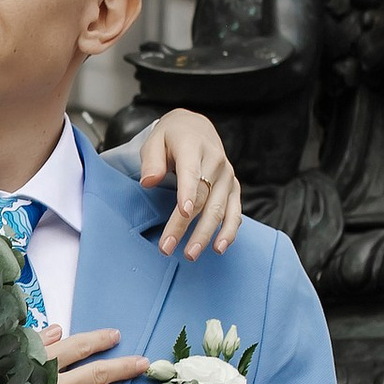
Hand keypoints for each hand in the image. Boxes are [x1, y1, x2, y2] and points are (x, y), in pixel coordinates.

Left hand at [134, 113, 243, 256]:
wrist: (196, 128)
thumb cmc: (171, 138)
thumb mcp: (155, 140)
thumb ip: (151, 160)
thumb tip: (148, 181)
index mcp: (194, 147)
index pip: (192, 172)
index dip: (188, 193)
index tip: (183, 212)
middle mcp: (215, 161)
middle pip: (202, 198)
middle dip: (185, 225)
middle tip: (167, 248)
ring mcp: (227, 176)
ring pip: (218, 209)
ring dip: (206, 234)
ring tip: (191, 255)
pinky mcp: (233, 188)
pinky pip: (234, 212)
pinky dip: (229, 231)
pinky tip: (219, 247)